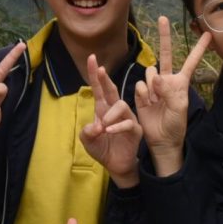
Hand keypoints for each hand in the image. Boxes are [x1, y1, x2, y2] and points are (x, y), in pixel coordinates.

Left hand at [78, 54, 141, 186]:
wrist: (116, 165)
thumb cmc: (102, 149)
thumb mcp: (88, 141)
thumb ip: (87, 132)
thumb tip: (96, 126)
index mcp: (103, 109)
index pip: (99, 89)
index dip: (95, 75)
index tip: (91, 58)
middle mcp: (115, 111)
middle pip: (112, 90)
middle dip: (106, 79)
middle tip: (100, 69)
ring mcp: (127, 118)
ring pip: (121, 105)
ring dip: (111, 114)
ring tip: (103, 126)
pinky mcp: (135, 130)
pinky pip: (128, 123)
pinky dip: (117, 127)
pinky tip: (109, 132)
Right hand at [133, 16, 211, 173]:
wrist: (162, 139)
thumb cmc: (176, 125)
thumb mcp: (178, 109)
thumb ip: (169, 91)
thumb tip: (156, 76)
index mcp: (181, 83)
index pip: (191, 62)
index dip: (199, 48)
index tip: (208, 34)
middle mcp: (167, 80)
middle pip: (166, 54)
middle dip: (165, 37)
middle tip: (163, 18)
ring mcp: (153, 86)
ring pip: (150, 73)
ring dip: (153, 85)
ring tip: (157, 102)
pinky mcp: (142, 93)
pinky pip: (141, 86)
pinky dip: (144, 94)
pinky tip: (148, 104)